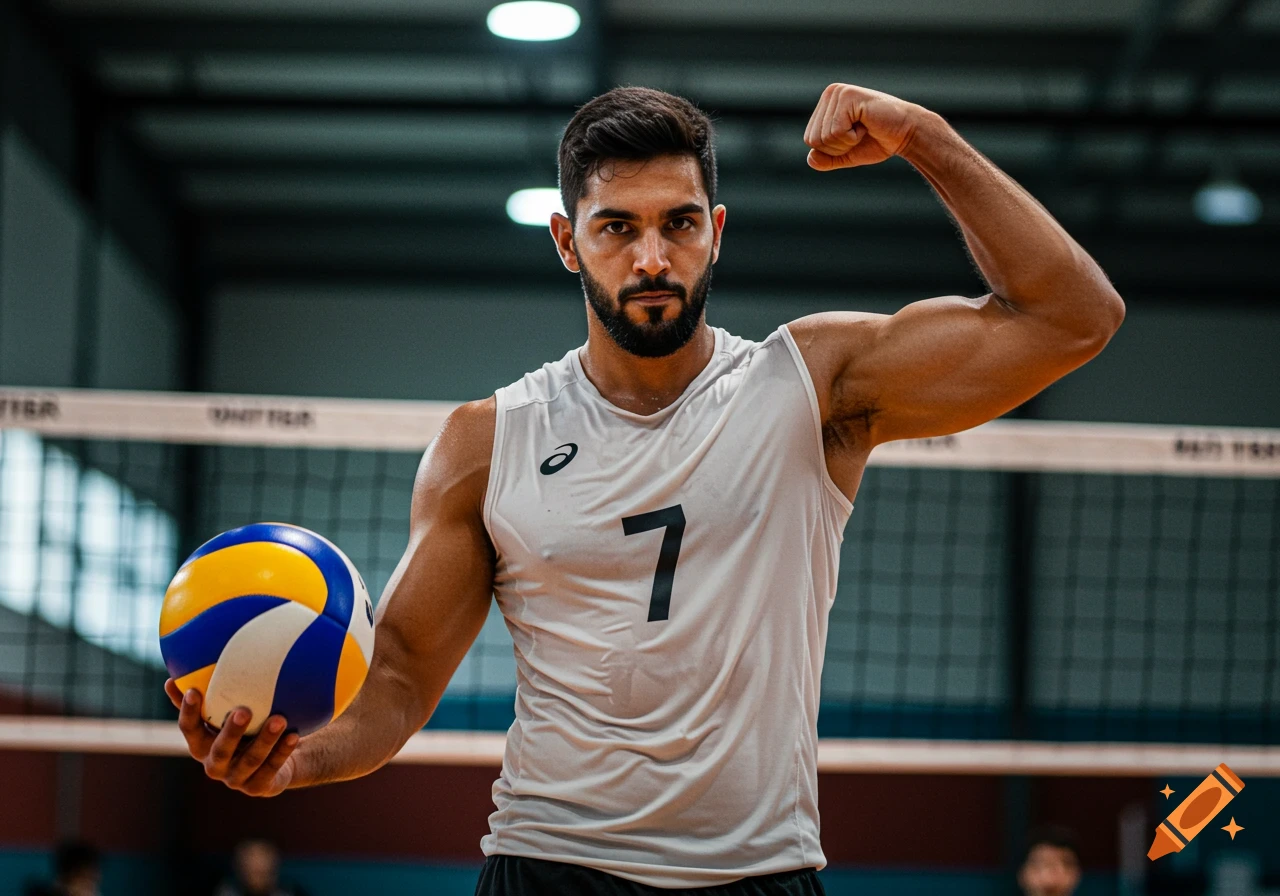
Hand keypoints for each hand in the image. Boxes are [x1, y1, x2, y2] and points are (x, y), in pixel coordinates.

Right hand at [165, 679, 298, 796]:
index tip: (194, 690)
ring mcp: (236, 779)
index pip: (189, 729)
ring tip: (279, 719)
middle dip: (230, 732)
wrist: (274, 759)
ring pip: (250, 761)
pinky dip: (282, 752)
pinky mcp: (258, 787)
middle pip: (219, 750)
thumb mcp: (228, 710)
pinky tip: (294, 735)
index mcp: (202, 744)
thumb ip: (211, 692)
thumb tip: (185, 665)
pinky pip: (271, 769)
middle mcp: (215, 765)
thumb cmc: (247, 727)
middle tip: (244, 711)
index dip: (189, 712)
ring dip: (265, 740)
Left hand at [803, 83, 926, 170]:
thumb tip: (810, 159)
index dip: (832, 150)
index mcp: (825, 105)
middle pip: (814, 139)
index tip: (853, 138)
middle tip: (860, 134)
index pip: (810, 139)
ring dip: (847, 142)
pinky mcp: (848, 96)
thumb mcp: (846, 154)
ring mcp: (838, 92)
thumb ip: (827, 158)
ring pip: (825, 137)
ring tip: (864, 128)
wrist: (906, 133)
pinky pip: (836, 131)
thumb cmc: (878, 141)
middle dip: (838, 147)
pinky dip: (853, 137)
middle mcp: (830, 94)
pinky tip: (867, 124)